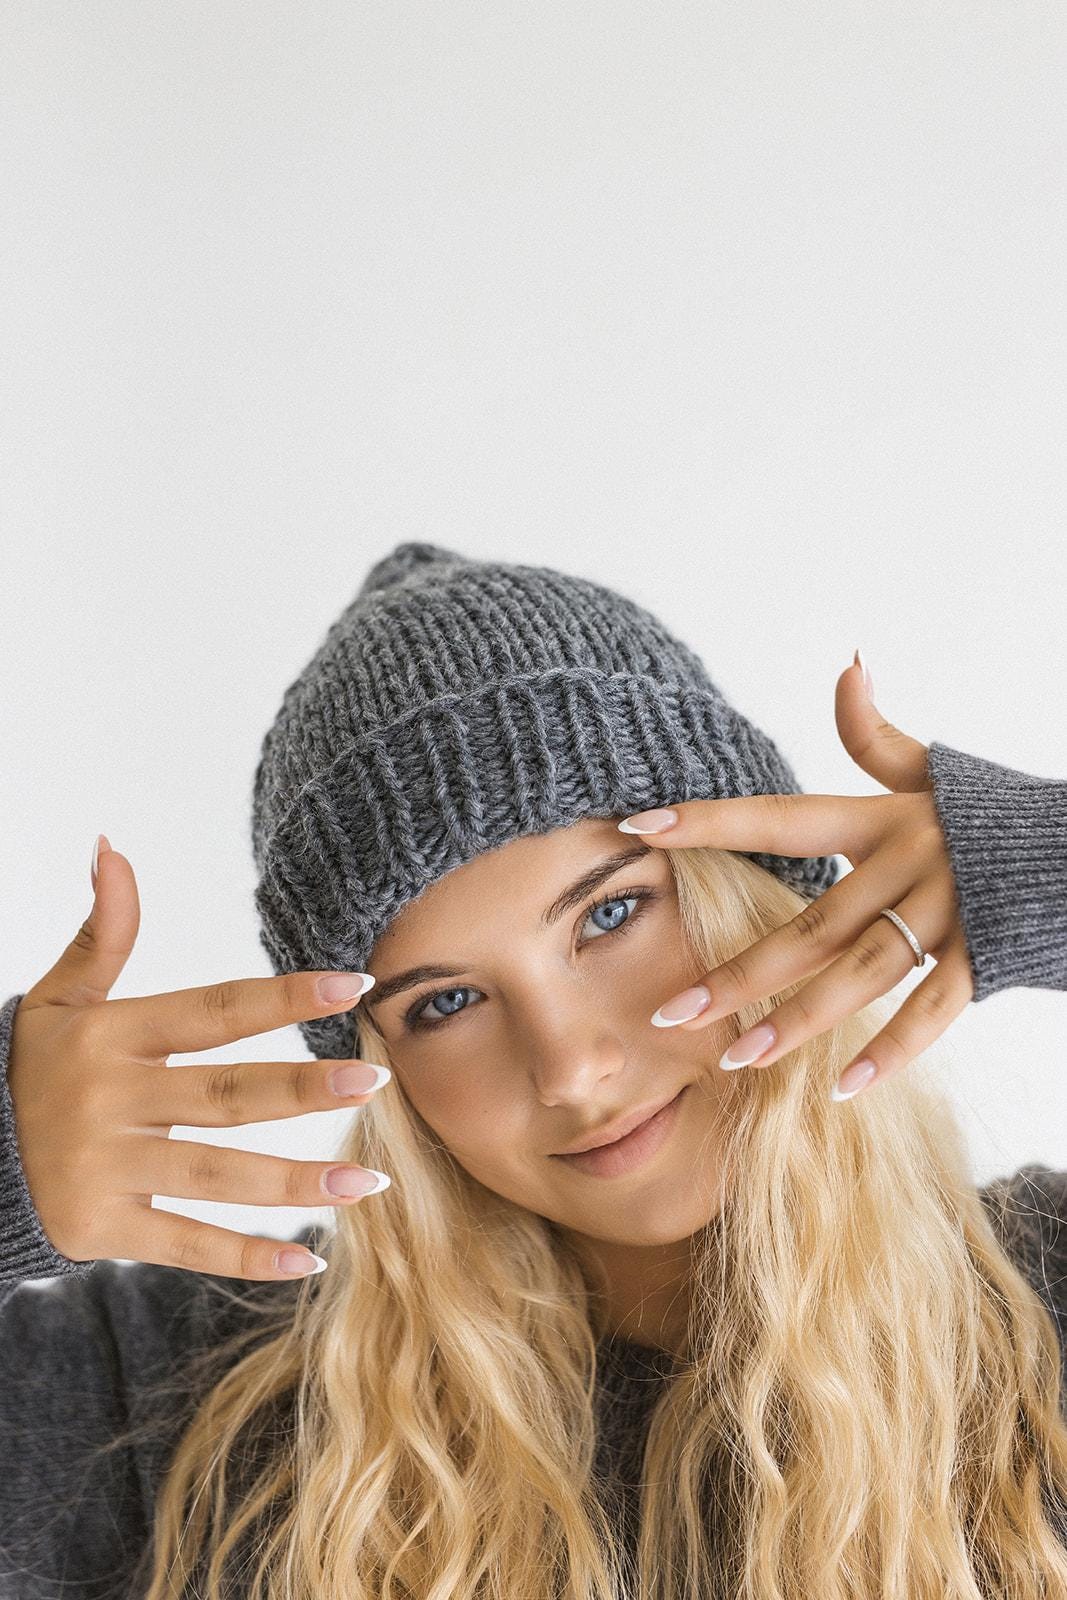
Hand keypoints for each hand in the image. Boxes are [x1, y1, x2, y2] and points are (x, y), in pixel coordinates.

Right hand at [7, 837, 389, 1281]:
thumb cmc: (30, 1067)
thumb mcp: (59, 996)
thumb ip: (105, 930)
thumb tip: (112, 847)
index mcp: (111, 1037)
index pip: (212, 1011)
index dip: (283, 998)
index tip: (354, 984)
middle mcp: (111, 1103)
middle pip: (226, 1095)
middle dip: (303, 1089)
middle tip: (374, 1083)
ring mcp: (107, 1170)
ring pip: (218, 1175)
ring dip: (297, 1183)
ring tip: (370, 1182)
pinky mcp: (102, 1228)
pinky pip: (186, 1243)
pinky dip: (246, 1256)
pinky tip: (309, 1258)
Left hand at [618, 654, 974, 1100]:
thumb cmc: (993, 813)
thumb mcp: (933, 771)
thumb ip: (876, 735)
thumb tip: (849, 665)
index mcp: (882, 820)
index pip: (779, 818)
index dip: (710, 820)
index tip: (638, 826)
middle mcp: (907, 865)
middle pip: (811, 926)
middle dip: (740, 973)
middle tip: (672, 1014)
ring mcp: (947, 914)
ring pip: (860, 974)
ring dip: (799, 1021)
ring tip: (737, 1059)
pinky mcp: (984, 956)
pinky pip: (934, 1010)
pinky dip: (894, 1049)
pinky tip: (843, 1085)